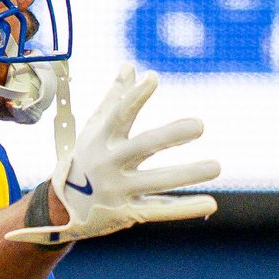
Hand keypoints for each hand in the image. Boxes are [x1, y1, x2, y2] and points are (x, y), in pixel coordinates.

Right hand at [6, 63, 219, 244]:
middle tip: (200, 124)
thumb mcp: (94, 129)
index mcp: (101, 139)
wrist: (61, 208)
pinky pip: (159, 210)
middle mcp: (108, 163)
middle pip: (142, 147)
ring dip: (186, 174)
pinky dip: (185, 208)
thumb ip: (115, 98)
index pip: (119, 114)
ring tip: (216, 166)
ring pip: (156, 181)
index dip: (134, 97)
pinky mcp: (127, 213)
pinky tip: (211, 203)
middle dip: (170, 136)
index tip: (152, 78)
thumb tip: (130, 65)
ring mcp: (117, 190)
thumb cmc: (86, 158)